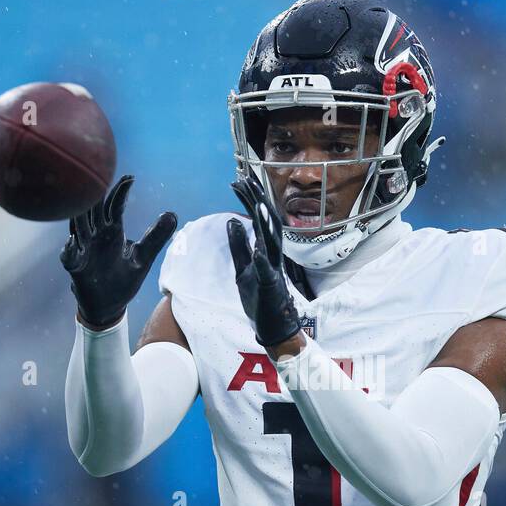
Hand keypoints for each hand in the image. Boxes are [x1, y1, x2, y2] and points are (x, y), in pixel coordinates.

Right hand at [60, 175, 177, 329]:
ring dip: (79, 216)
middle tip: (98, 175)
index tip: (131, 177)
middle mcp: (96, 237)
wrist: (108, 306)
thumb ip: (156, 237)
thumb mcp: (143, 257)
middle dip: (95, 195)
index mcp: (112, 232)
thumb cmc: (122, 280)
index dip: (121, 192)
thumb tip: (172, 214)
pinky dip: (70, 249)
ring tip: (80, 200)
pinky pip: (70, 256)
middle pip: (93, 211)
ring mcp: (84, 250)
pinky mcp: (76, 268)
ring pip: (78, 228)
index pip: (114, 206)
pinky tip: (72, 241)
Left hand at [226, 176, 300, 347]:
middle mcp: (273, 255)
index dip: (250, 199)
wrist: (273, 326)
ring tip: (257, 204)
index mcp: (266, 249)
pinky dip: (262, 260)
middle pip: (268, 222)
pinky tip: (258, 249)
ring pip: (272, 242)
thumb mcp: (242, 268)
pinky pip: (267, 272)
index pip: (259, 218)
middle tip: (246, 180)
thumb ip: (238, 245)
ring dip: (265, 224)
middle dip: (259, 201)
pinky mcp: (270, 287)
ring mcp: (273, 270)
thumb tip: (231, 221)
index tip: (239, 181)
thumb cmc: (259, 298)